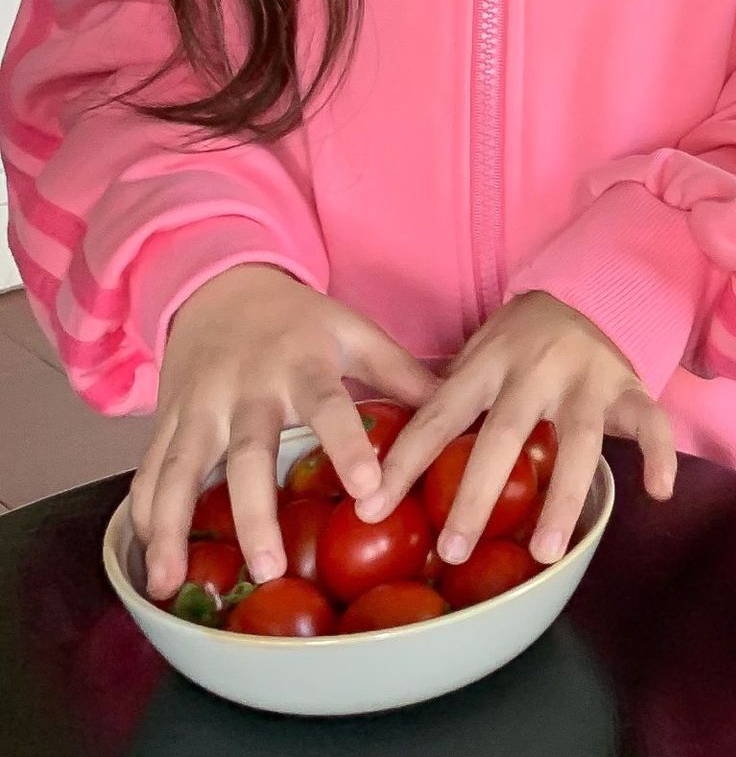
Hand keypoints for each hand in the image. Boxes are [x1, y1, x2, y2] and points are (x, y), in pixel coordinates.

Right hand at [131, 264, 436, 600]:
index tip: (370, 490)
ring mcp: (200, 406)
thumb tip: (456, 406)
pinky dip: (144, 517)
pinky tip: (149, 564)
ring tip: (176, 583)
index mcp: (303, 363)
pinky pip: (149, 470)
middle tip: (269, 567)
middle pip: (248, 454)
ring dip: (175, 528)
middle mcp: (247, 388)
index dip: (349, 446)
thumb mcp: (354, 331)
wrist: (222, 286)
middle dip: (255, 512)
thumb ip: (400, 372)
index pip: (330, 406)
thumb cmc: (299, 320)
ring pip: (180, 469)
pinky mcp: (167, 419)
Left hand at [361, 290, 674, 568]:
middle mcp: (537, 367)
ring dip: (561, 497)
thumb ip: (448, 403)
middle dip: (477, 495)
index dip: (405, 463)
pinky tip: (658, 493)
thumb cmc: (514, 345)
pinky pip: (650, 421)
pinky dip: (660, 454)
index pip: (440, 415)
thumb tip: (384, 469)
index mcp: (488, 361)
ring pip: (578, 439)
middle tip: (454, 551)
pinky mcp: (629, 385)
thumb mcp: (474, 358)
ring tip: (545, 551)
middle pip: (504, 433)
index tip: (372, 510)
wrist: (581, 290)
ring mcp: (588, 375)